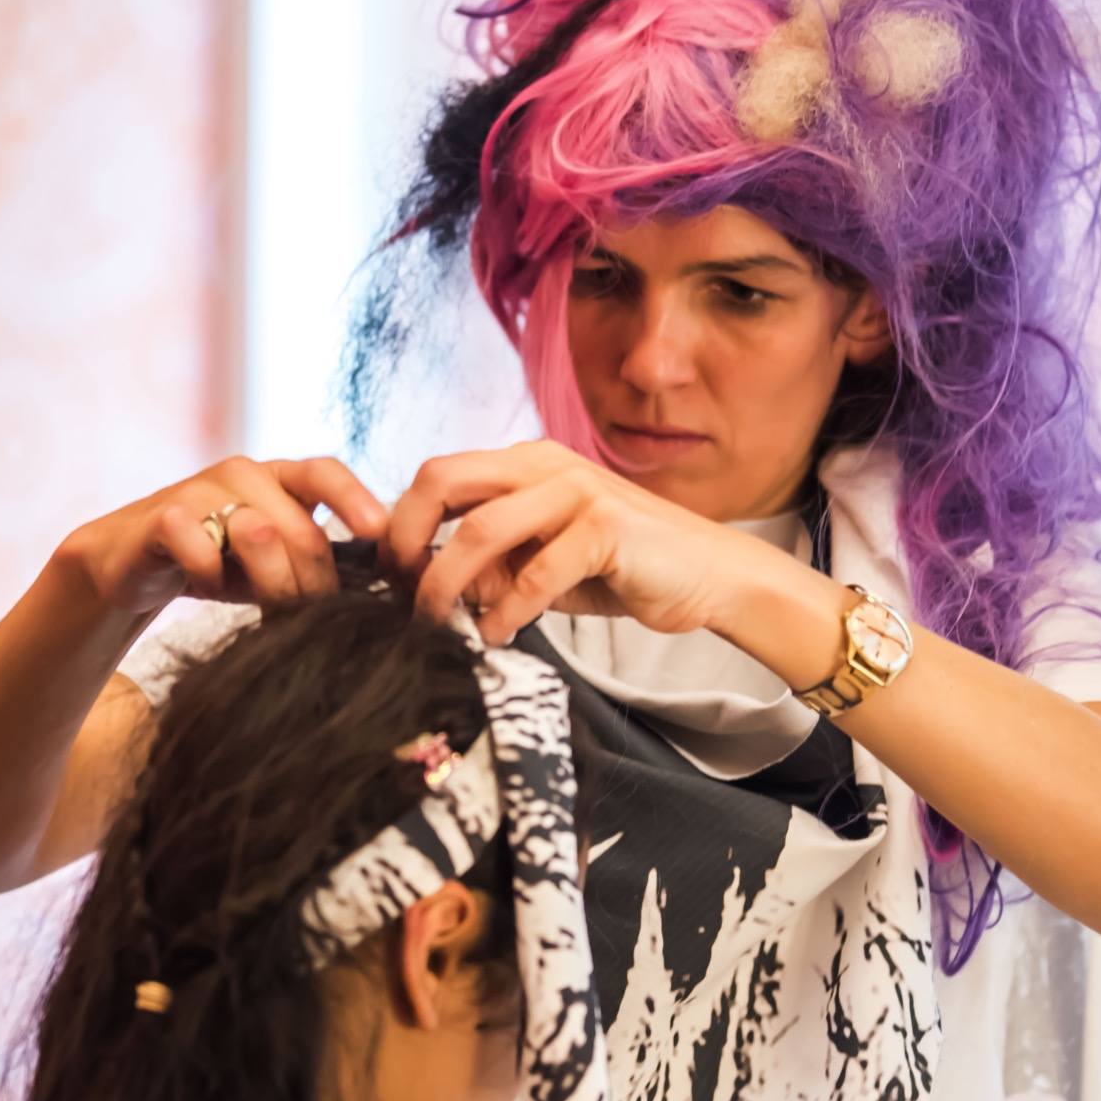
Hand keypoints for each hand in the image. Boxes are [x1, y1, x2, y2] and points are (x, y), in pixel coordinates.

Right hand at [54, 456, 389, 614]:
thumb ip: (316, 565)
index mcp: (279, 480)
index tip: (379, 533)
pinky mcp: (162, 514)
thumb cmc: (218, 565)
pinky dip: (207, 570)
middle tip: (304, 611)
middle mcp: (244, 473)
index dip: (355, 498)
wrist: (132, 565)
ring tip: (255, 597)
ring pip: (255, 528)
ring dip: (263, 576)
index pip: (325, 472)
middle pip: (298, 524)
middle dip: (307, 577)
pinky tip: (204, 582)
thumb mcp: (275, 565)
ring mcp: (201, 488)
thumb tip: (381, 592)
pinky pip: (198, 541)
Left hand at [386, 439, 751, 644]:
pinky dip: (506, 612)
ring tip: (440, 626)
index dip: (401, 525)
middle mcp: (546, 465)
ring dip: (447, 585)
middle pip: (442, 480)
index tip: (391, 577)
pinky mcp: (606, 527)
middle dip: (406, 539)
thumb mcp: (546, 563)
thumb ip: (496, 566)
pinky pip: (535, 573)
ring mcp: (577, 490)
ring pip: (480, 530)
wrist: (709, 576)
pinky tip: (498, 637)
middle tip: (400, 593)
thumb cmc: (625, 569)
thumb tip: (435, 592)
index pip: (438, 476)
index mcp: (526, 464)